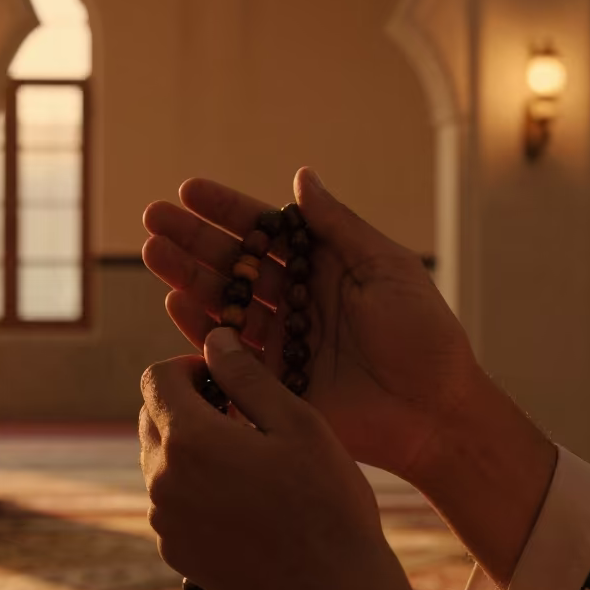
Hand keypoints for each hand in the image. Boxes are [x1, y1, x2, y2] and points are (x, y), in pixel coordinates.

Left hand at [139, 327, 411, 589]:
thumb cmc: (329, 501)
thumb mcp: (299, 423)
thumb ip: (247, 375)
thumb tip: (213, 339)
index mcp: (190, 440)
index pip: (155, 378)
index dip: (189, 367)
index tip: (227, 379)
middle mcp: (162, 480)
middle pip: (152, 417)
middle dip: (188, 405)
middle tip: (242, 416)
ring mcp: (165, 522)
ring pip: (159, 460)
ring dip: (190, 448)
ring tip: (249, 460)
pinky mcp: (175, 553)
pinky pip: (170, 501)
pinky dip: (194, 488)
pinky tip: (244, 500)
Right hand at [143, 169, 557, 587]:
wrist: (435, 412)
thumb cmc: (424, 335)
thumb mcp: (386, 268)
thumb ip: (338, 226)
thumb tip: (300, 177)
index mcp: (327, 267)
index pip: (268, 230)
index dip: (228, 209)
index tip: (189, 190)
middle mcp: (298, 300)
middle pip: (237, 263)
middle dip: (194, 239)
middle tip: (155, 219)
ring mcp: (283, 342)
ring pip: (226, 303)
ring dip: (188, 277)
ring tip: (154, 252)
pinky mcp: (274, 384)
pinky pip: (228, 353)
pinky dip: (200, 328)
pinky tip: (175, 302)